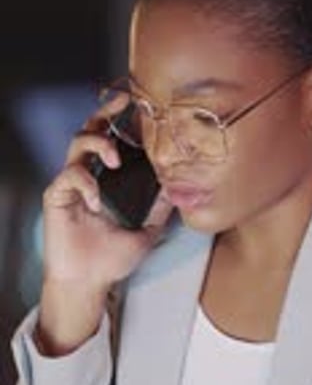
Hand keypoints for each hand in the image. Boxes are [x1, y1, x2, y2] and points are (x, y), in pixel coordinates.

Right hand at [36, 92, 172, 354]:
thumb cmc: (112, 259)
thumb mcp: (148, 231)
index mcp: (108, 179)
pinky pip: (68, 177)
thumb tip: (182, 188)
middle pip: (92, 131)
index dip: (124, 120)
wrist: (90, 283)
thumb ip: (161, 208)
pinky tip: (97, 202)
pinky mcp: (57, 197)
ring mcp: (72, 184)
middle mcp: (89, 175)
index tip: (141, 103)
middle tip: (123, 102)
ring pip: (78, 144)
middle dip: (106, 113)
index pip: (114, 140)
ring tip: (114, 159)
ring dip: (98, 144)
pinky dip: (85, 183)